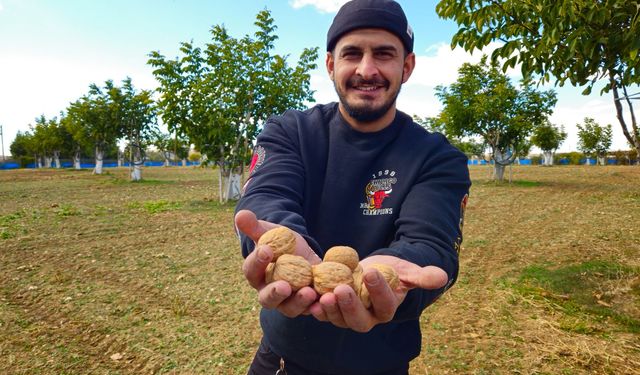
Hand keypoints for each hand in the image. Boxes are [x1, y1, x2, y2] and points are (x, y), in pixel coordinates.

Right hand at [235, 210, 321, 317]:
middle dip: (275, 293)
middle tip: (285, 286)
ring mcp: (288, 301)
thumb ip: (255, 226)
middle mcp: (269, 292)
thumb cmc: (280, 243)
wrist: (302, 252)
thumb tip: (240, 215)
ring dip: (299, 302)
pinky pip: (311, 310)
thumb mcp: (270, 232)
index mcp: (256, 274)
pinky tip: (324, 301)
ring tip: (309, 292)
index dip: (257, 261)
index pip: (251, 271)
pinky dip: (318, 308)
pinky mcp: (306, 304)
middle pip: (267, 299)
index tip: (267, 250)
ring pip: (289, 308)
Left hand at [308, 255, 447, 331]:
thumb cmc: (394, 271)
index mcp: (387, 309)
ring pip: (339, 319)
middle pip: (359, 320)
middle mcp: (367, 318)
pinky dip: (316, 307)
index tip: (372, 272)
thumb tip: (442, 276)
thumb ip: (422, 276)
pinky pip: (323, 312)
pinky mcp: (332, 309)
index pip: (384, 304)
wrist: (373, 271)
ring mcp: (348, 316)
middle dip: (350, 306)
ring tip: (324, 293)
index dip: (378, 291)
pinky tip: (310, 297)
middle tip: (342, 289)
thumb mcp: (408, 270)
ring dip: (331, 309)